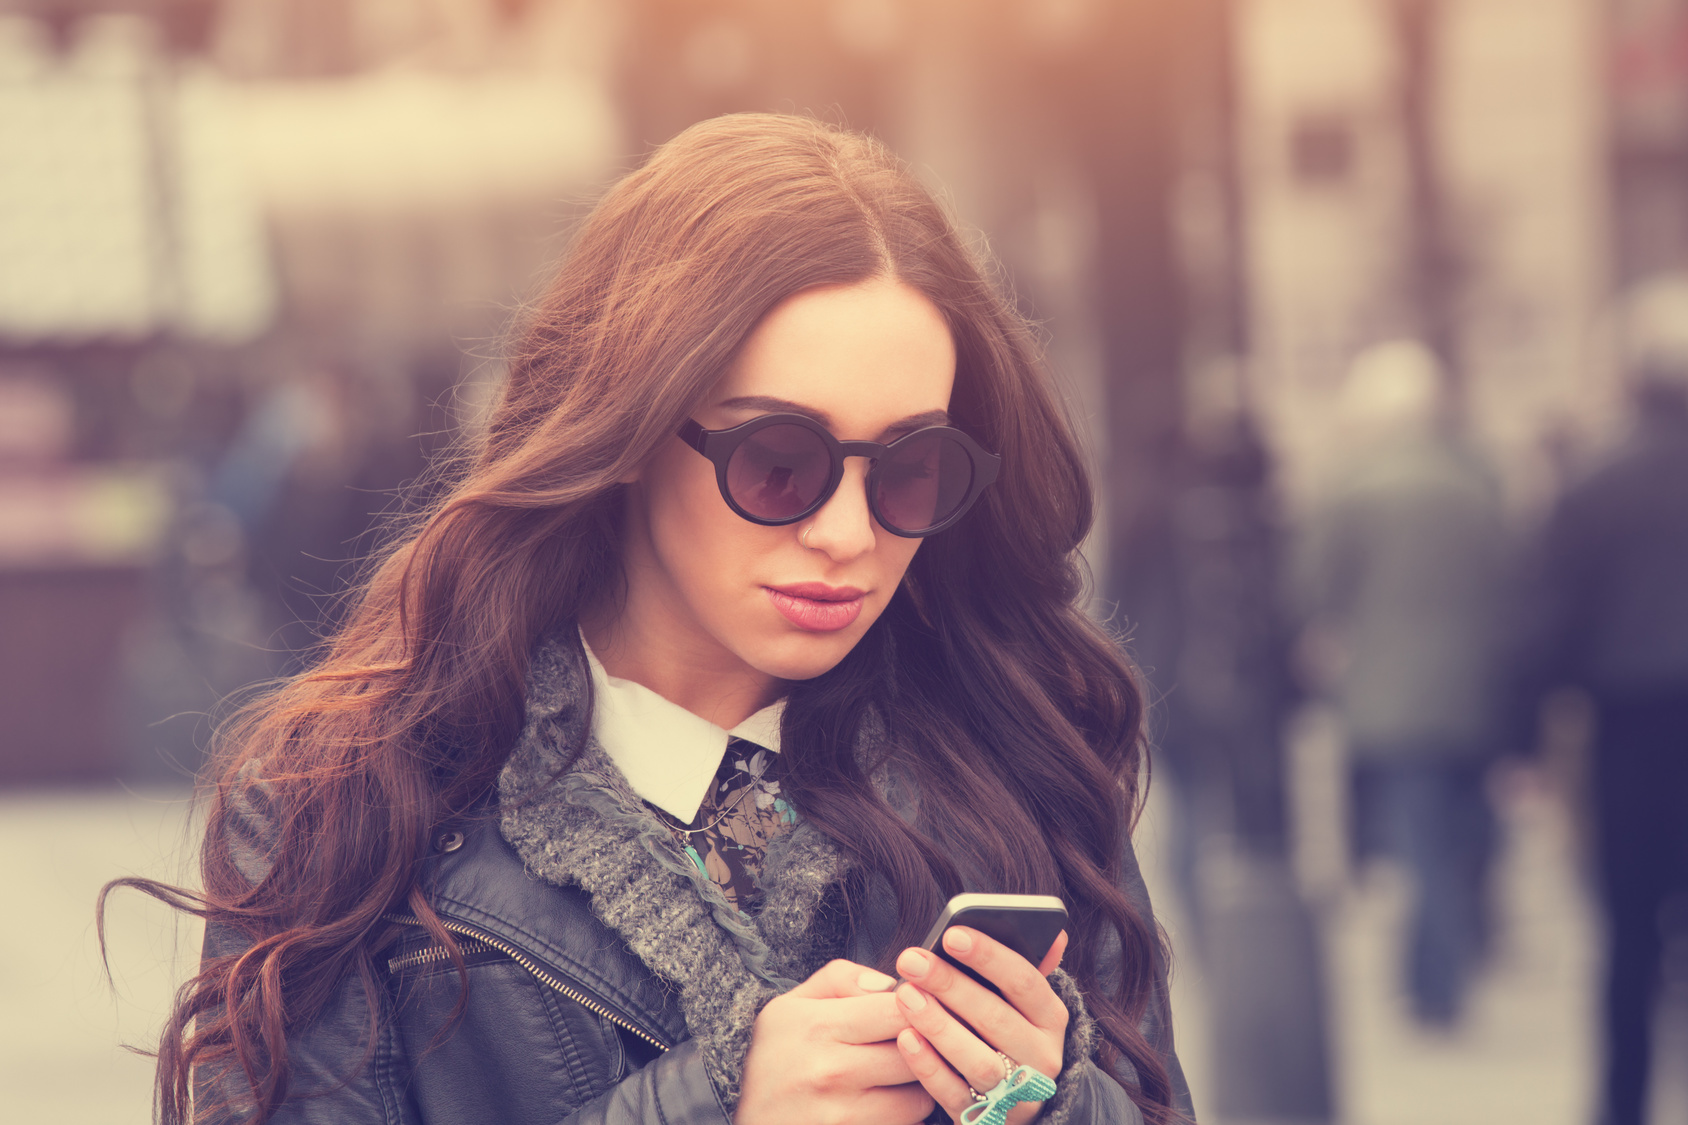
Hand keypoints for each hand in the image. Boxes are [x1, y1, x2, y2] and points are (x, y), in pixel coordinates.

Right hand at [734, 959, 935, 1124]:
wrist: (752, 1123)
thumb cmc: (773, 1062)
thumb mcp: (790, 1006)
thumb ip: (841, 979)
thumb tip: (889, 983)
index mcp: (818, 1027)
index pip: (896, 1010)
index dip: (916, 1005)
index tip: (915, 1007)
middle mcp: (832, 1072)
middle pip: (915, 1052)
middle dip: (922, 1044)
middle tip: (914, 1040)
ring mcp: (845, 1115)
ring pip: (919, 1096)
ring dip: (918, 1085)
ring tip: (898, 1075)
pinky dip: (905, 1115)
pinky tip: (886, 1101)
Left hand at [892, 928, 1069, 1123]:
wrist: (1016, 1097)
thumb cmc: (1007, 1027)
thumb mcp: (1023, 1000)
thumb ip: (1030, 964)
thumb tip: (1056, 934)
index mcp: (1051, 1017)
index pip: (1025, 981)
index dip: (988, 956)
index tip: (951, 934)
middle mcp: (1041, 1056)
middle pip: (995, 1018)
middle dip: (950, 985)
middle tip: (911, 960)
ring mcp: (1016, 1092)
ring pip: (978, 1060)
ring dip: (939, 1026)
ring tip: (905, 996)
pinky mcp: (988, 1118)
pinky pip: (955, 1094)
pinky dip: (929, 1067)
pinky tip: (906, 1039)